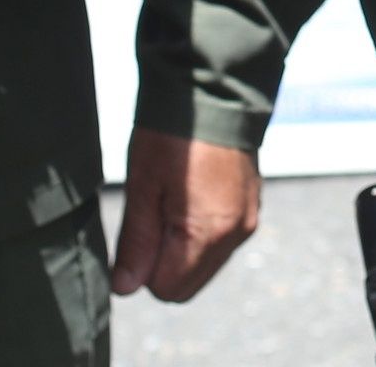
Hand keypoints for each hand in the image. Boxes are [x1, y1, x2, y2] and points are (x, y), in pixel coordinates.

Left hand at [109, 131, 261, 300]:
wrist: (215, 87)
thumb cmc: (174, 134)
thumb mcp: (143, 185)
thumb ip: (136, 242)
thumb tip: (125, 288)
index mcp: (209, 232)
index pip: (166, 288)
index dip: (143, 266)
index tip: (139, 226)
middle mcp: (236, 233)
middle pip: (187, 284)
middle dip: (163, 262)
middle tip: (152, 212)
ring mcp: (247, 220)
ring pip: (204, 263)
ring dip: (182, 246)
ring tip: (172, 197)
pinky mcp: (251, 206)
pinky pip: (220, 241)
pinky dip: (200, 231)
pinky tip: (190, 193)